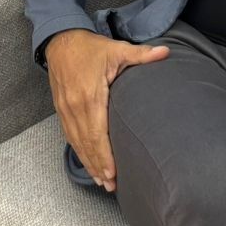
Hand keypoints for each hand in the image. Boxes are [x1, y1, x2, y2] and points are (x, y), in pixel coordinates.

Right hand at [44, 29, 168, 193]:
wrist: (60, 40)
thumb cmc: (90, 47)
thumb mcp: (116, 49)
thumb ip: (141, 55)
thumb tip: (165, 52)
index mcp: (90, 96)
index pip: (97, 133)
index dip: (105, 156)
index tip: (113, 173)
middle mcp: (75, 107)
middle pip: (87, 144)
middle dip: (98, 166)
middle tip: (111, 185)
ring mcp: (66, 110)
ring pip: (77, 142)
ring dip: (88, 163)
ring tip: (101, 181)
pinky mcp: (61, 110)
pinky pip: (69, 136)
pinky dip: (79, 152)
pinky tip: (87, 163)